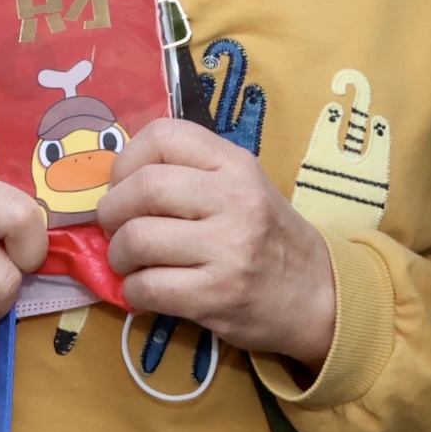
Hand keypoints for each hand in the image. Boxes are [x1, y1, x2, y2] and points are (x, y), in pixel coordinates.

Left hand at [98, 119, 336, 368]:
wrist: (318, 293)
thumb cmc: (269, 236)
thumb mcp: (244, 186)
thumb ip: (192, 174)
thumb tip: (118, 181)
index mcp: (236, 164)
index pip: (164, 136)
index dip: (127, 160)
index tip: (124, 184)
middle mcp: (235, 199)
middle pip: (144, 188)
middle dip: (112, 211)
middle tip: (115, 228)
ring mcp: (228, 249)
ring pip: (138, 239)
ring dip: (119, 255)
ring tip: (130, 262)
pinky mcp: (217, 295)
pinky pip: (147, 287)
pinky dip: (133, 291)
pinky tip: (146, 290)